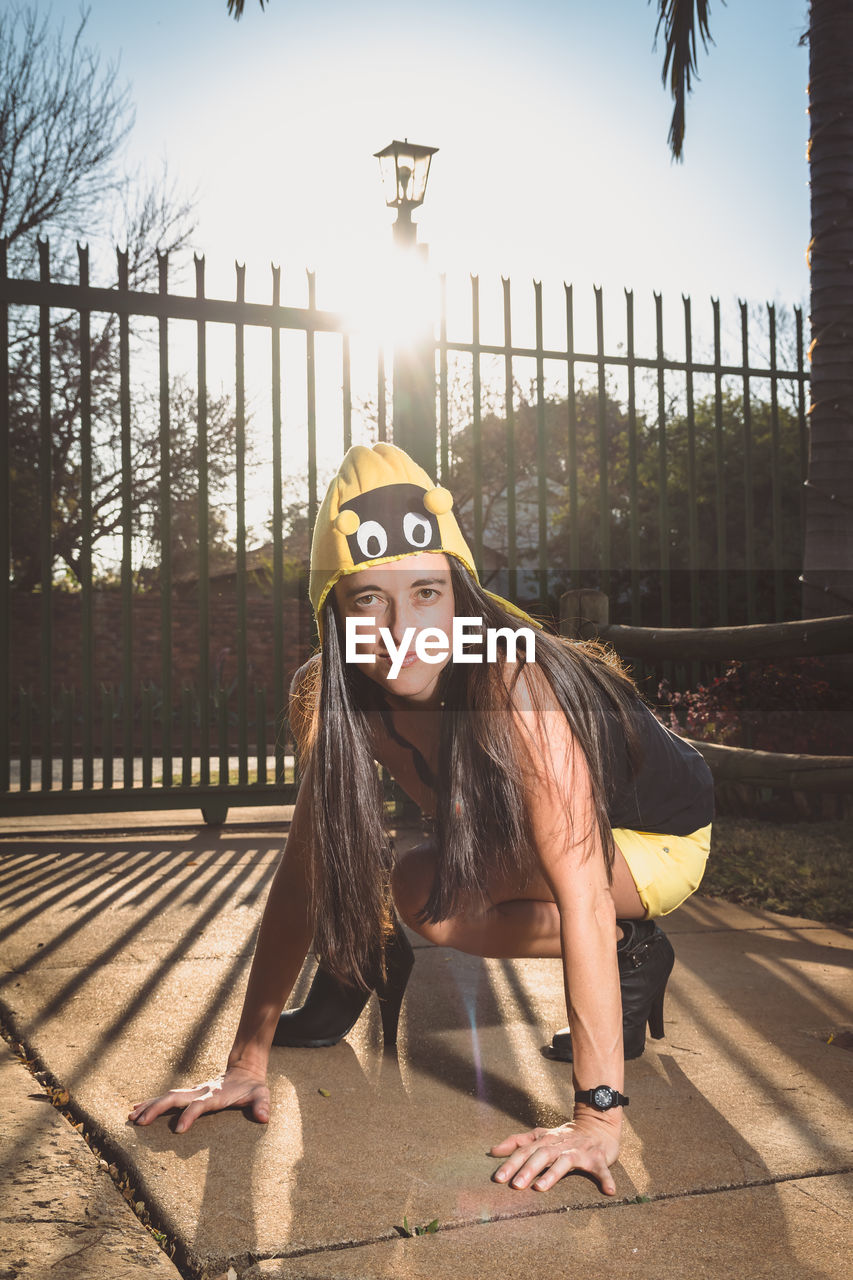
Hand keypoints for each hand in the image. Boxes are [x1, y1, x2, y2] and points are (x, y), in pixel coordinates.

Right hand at [128, 1065, 269, 1133]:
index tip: (177, 1130)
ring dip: (149, 1106)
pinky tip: (137, 1109)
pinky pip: (167, 1098)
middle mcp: (201, 1091)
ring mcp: (193, 1090)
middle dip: (156, 1109)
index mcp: (215, 1095)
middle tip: (138, 1122)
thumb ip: (262, 1104)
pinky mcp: (189, 1093)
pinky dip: (151, 1102)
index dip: (189, 1116)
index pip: (199, 1105)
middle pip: (175, 1097)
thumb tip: (264, 1117)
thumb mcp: (261, 1094)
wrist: (245, 1069)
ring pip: (167, 1096)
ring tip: (131, 1116)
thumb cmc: (253, 1087)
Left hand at [489, 1114, 619, 1194]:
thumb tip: (492, 1151)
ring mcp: (579, 1151)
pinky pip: (602, 1169)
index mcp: (546, 1141)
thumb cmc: (565, 1136)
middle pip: (541, 1155)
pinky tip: (608, 1191)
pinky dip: (605, 1179)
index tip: (498, 1178)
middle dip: (527, 1169)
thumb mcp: (541, 1136)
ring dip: (552, 1174)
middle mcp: (560, 1144)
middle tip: (515, 1185)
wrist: (597, 1125)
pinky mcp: (598, 1158)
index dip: (511, 1163)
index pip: (525, 1151)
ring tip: (540, 1188)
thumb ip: (518, 1142)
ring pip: (564, 1162)